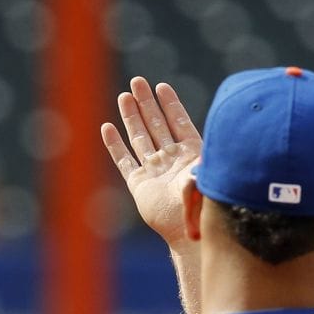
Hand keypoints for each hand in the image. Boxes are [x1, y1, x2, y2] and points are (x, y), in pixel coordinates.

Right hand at [101, 77, 202, 245]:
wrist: (188, 232)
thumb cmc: (203, 206)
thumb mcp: (206, 177)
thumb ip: (203, 161)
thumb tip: (207, 146)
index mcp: (191, 155)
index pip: (179, 123)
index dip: (170, 105)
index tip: (162, 86)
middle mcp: (171, 160)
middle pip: (156, 125)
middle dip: (147, 103)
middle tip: (138, 81)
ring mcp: (154, 171)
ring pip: (140, 138)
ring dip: (132, 117)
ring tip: (124, 95)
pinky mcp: (139, 185)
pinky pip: (124, 161)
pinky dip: (115, 145)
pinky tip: (107, 128)